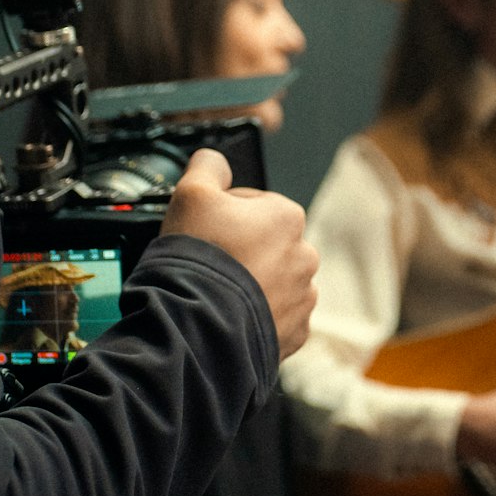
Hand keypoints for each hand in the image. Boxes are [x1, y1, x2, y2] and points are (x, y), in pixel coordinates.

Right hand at [160, 147, 317, 359]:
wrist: (197, 327)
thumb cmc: (198, 259)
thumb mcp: (191, 192)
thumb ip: (208, 166)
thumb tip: (215, 161)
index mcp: (287, 217)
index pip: (255, 204)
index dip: (224, 215)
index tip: (206, 230)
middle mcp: (305, 256)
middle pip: (267, 244)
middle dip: (243, 250)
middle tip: (211, 262)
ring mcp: (302, 298)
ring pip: (275, 282)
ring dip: (253, 284)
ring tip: (220, 293)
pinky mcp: (295, 333)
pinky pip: (277, 318)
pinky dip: (258, 317)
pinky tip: (233, 315)